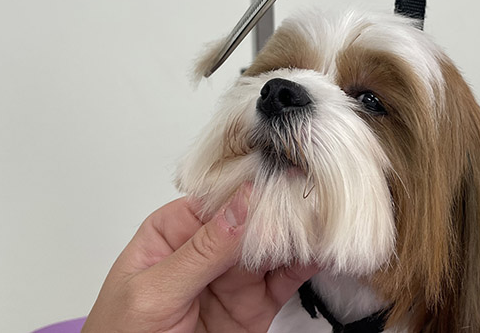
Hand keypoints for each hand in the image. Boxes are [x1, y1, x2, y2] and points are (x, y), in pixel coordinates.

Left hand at [83, 188, 317, 332]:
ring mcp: (235, 276)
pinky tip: (324, 251)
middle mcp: (209, 248)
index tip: (281, 176)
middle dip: (283, 208)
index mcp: (175, 231)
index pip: (220, 199)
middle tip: (312, 197)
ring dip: (301, 233)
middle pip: (254, 218)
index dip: (251, 187)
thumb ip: (200, 251)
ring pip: (276, 246)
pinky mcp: (257, 304)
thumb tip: (241, 203)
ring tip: (326, 220)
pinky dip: (309, 264)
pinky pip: (288, 279)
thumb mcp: (154, 292)